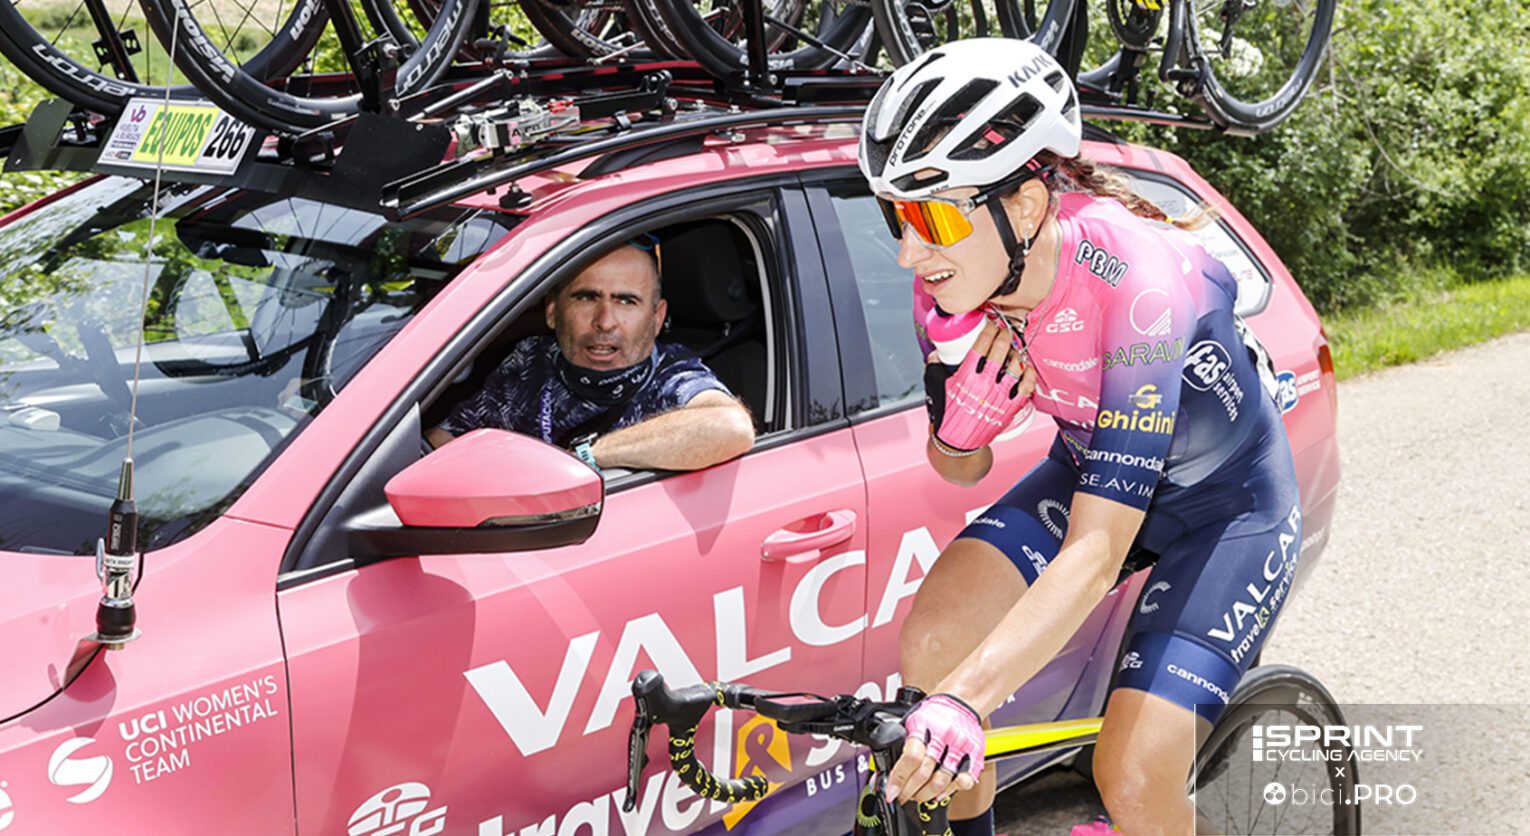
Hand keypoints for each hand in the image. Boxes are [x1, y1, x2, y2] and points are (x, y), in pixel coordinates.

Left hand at [884, 694, 984, 803]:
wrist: (961, 701)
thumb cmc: (934, 713)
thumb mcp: (910, 722)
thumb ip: (897, 746)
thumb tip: (880, 775)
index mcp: (925, 725)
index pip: (911, 756)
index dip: (899, 778)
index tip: (891, 791)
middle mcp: (944, 736)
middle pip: (924, 773)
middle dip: (908, 791)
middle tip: (901, 795)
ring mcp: (961, 747)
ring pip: (941, 782)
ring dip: (925, 795)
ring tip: (916, 795)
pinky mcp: (974, 756)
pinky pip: (963, 781)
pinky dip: (948, 791)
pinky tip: (938, 792)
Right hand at [925, 319, 1036, 452]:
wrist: (957, 442)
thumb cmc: (946, 414)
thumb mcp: (934, 387)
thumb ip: (934, 367)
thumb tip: (937, 352)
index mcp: (964, 378)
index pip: (980, 347)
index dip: (988, 331)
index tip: (992, 325)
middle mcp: (983, 385)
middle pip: (999, 352)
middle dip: (1004, 336)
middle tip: (1005, 330)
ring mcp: (998, 397)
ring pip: (1014, 367)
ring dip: (1017, 353)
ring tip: (1015, 347)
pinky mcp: (1009, 409)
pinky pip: (1025, 388)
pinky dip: (1029, 376)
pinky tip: (1027, 368)